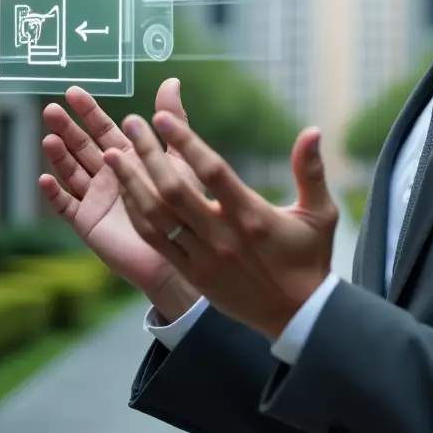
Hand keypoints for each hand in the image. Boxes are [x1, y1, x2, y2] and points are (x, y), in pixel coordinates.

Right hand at [38, 79, 201, 319]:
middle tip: (52, 111)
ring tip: (49, 139)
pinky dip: (54, 193)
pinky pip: (66, 205)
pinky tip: (44, 180)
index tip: (74, 92)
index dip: (89, 111)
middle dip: (67, 128)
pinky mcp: (87, 221)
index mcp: (128, 157)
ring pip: (70, 171)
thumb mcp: (178, 157)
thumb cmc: (186, 203)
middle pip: (81, 146)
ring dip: (59, 156)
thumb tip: (171, 81)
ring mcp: (95, 197)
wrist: (181, 248)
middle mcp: (108, 173)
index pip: (103, 128)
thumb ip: (172, 120)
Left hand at [102, 110, 337, 340]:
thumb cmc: (310, 259)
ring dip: (131, 182)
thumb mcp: (321, 213)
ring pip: (156, 215)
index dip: (186, 142)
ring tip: (111, 153)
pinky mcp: (192, 273)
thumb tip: (313, 130)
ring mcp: (203, 257)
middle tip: (130, 123)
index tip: (162, 116)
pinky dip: (136, 212)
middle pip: (174, 189)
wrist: (297, 316)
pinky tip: (124, 190)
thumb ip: (311, 170)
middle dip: (148, 153)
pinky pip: (156, 240)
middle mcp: (222, 236)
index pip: (213, 172)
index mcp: (252, 216)